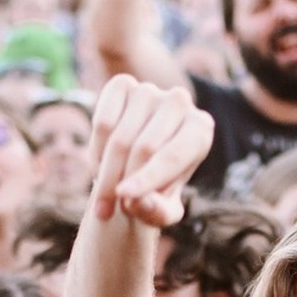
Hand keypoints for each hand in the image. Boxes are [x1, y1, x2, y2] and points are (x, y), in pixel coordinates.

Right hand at [86, 74, 213, 227]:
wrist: (135, 166)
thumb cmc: (156, 191)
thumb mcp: (161, 211)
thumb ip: (156, 212)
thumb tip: (139, 201)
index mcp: (201, 129)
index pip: (172, 155)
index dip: (147, 179)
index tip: (125, 199)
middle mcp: (180, 102)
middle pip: (144, 147)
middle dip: (121, 183)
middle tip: (106, 212)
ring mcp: (151, 89)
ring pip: (120, 137)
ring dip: (105, 173)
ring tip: (102, 198)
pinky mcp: (123, 84)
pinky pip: (102, 120)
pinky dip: (95, 150)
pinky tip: (97, 168)